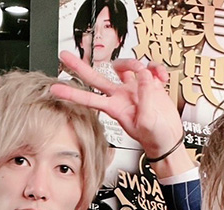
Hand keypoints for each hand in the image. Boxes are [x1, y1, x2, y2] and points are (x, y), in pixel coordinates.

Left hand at [51, 50, 183, 161]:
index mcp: (115, 108)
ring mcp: (134, 89)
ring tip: (144, 71)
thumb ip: (145, 98)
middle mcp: (121, 96)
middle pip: (95, 77)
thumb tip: (144, 76)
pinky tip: (161, 77)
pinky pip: (149, 68)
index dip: (72, 93)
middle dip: (79, 66)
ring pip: (124, 66)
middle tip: (64, 56)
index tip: (55, 89)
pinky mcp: (149, 84)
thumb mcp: (147, 122)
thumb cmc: (155, 137)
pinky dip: (156, 69)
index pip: (88, 98)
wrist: (168, 138)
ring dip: (132, 63)